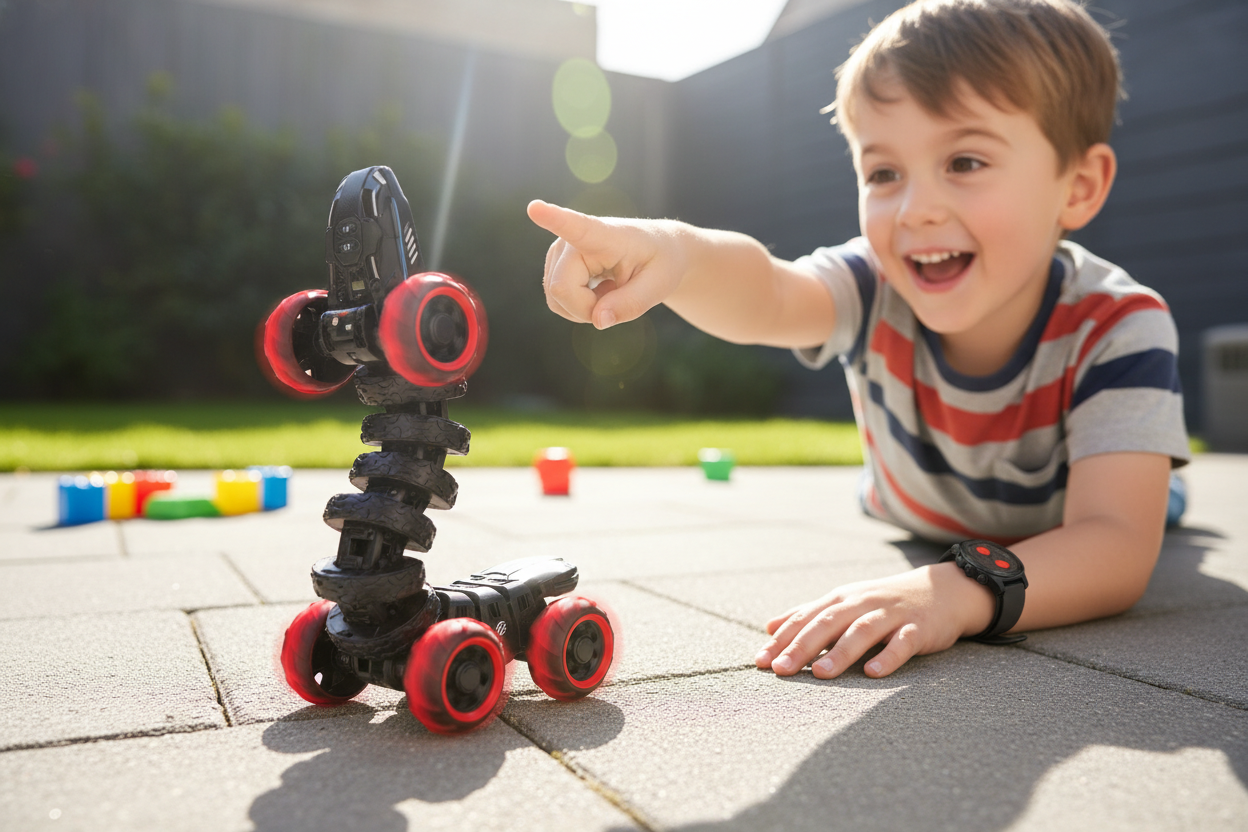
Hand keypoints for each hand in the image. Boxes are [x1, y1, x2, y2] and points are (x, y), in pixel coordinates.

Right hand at [527, 200, 686, 329]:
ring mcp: (559, 251)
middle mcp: (572, 239)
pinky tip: (599, 291)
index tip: (534, 208)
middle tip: (618, 298)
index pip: (576, 226)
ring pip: (556, 298)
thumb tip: (598, 321)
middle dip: (587, 309)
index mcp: (604, 235)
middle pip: (561, 289)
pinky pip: (556, 300)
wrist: (657, 251)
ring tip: (611, 290)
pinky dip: (579, 307)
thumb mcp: (659, 286)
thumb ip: (631, 304)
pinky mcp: (553, 263)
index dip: (553, 218)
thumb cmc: (660, 263)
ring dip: (584, 309)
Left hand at [754, 563, 994, 678]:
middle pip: (827, 624)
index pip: (805, 618)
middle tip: (780, 670)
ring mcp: (890, 615)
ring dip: (840, 653)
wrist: (943, 590)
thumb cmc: (885, 602)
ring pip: (861, 632)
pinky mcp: (918, 628)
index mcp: (841, 599)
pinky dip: (888, 656)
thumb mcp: (845, 602)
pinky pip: (902, 643)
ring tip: (820, 674)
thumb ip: (809, 614)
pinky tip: (874, 672)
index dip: (782, 639)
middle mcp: (862, 604)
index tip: (760, 661)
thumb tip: (769, 626)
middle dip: (801, 646)